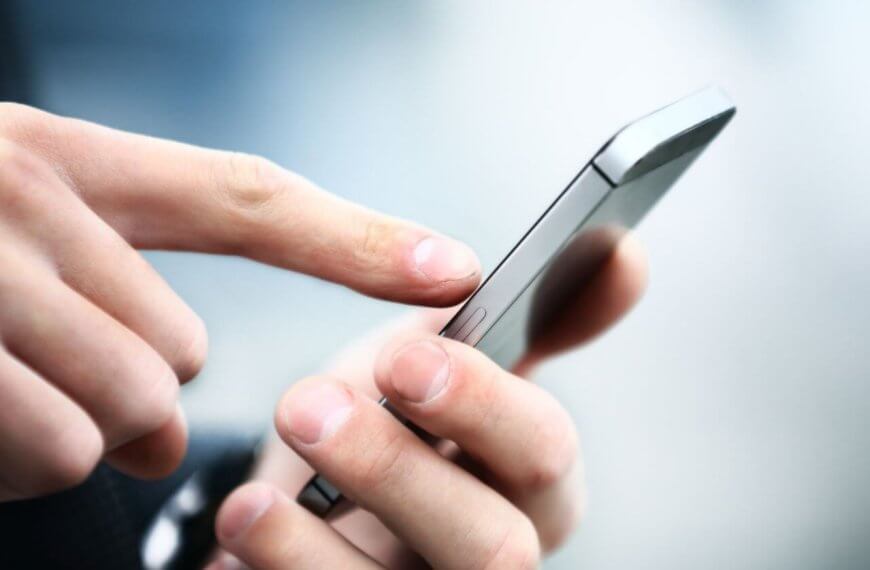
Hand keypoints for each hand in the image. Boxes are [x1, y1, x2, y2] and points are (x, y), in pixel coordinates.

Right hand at [0, 103, 479, 500]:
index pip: (246, 199)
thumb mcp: (16, 247)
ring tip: (10, 392)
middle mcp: (31, 194)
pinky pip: (64, 449)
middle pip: (184, 349)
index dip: (357, 242)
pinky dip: (26, 463)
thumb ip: (121, 320)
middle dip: (141, 394)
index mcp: (68, 160)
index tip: (454, 269)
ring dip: (83, 431)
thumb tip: (169, 441)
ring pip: (136, 408)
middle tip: (54, 370)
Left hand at [212, 237, 646, 568]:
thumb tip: (619, 250)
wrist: (320, 501)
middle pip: (493, 545)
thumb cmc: (399, 420)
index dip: (485, 403)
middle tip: (309, 405)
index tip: (410, 350)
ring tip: (259, 488)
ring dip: (318, 545)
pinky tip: (241, 533)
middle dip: (399, 471)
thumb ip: (525, 317)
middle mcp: (495, 549)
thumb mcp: (451, 358)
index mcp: (529, 479)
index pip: (544, 450)